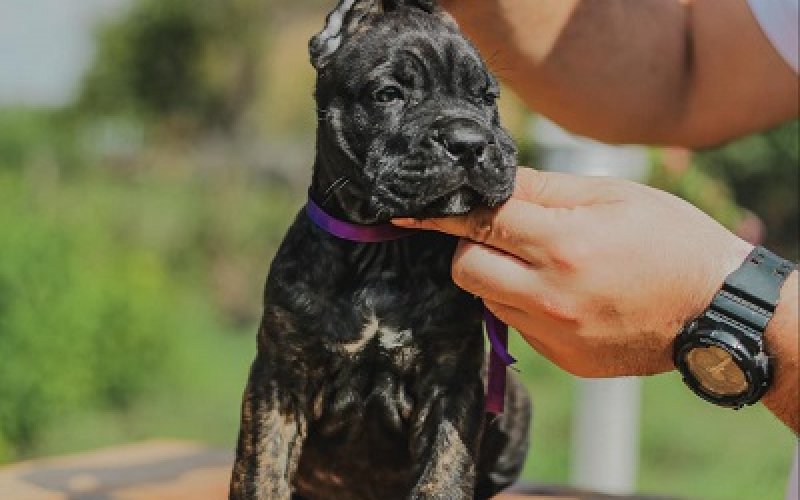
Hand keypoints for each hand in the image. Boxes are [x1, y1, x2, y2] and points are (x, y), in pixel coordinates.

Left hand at [393, 168, 752, 377]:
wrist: (716, 310)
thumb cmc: (669, 240)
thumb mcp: (613, 196)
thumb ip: (543, 189)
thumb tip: (489, 181)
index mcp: (564, 245)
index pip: (479, 221)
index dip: (440, 212)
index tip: (409, 210)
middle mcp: (551, 296)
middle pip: (466, 268)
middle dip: (469, 246)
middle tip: (500, 232)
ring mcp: (555, 334)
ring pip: (488, 298)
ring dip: (497, 276)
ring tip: (543, 263)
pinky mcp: (562, 359)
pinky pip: (517, 325)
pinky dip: (524, 304)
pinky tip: (562, 293)